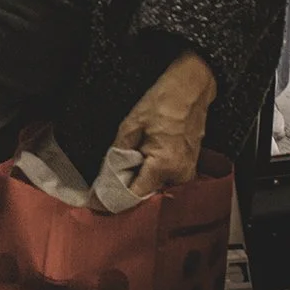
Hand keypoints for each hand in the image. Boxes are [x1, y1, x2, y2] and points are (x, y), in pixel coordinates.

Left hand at [112, 50, 216, 198]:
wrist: (191, 88)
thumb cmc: (163, 101)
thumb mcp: (131, 124)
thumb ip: (119, 152)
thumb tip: (109, 174)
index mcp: (164, 165)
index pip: (136, 194)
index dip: (115, 197)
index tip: (98, 201)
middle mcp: (180, 174)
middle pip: (148, 193)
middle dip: (128, 188)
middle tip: (111, 178)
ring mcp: (188, 171)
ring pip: (157, 186)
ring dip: (141, 180)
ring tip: (129, 165)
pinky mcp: (190, 166)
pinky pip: (167, 177)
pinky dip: (153, 173)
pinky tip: (144, 159)